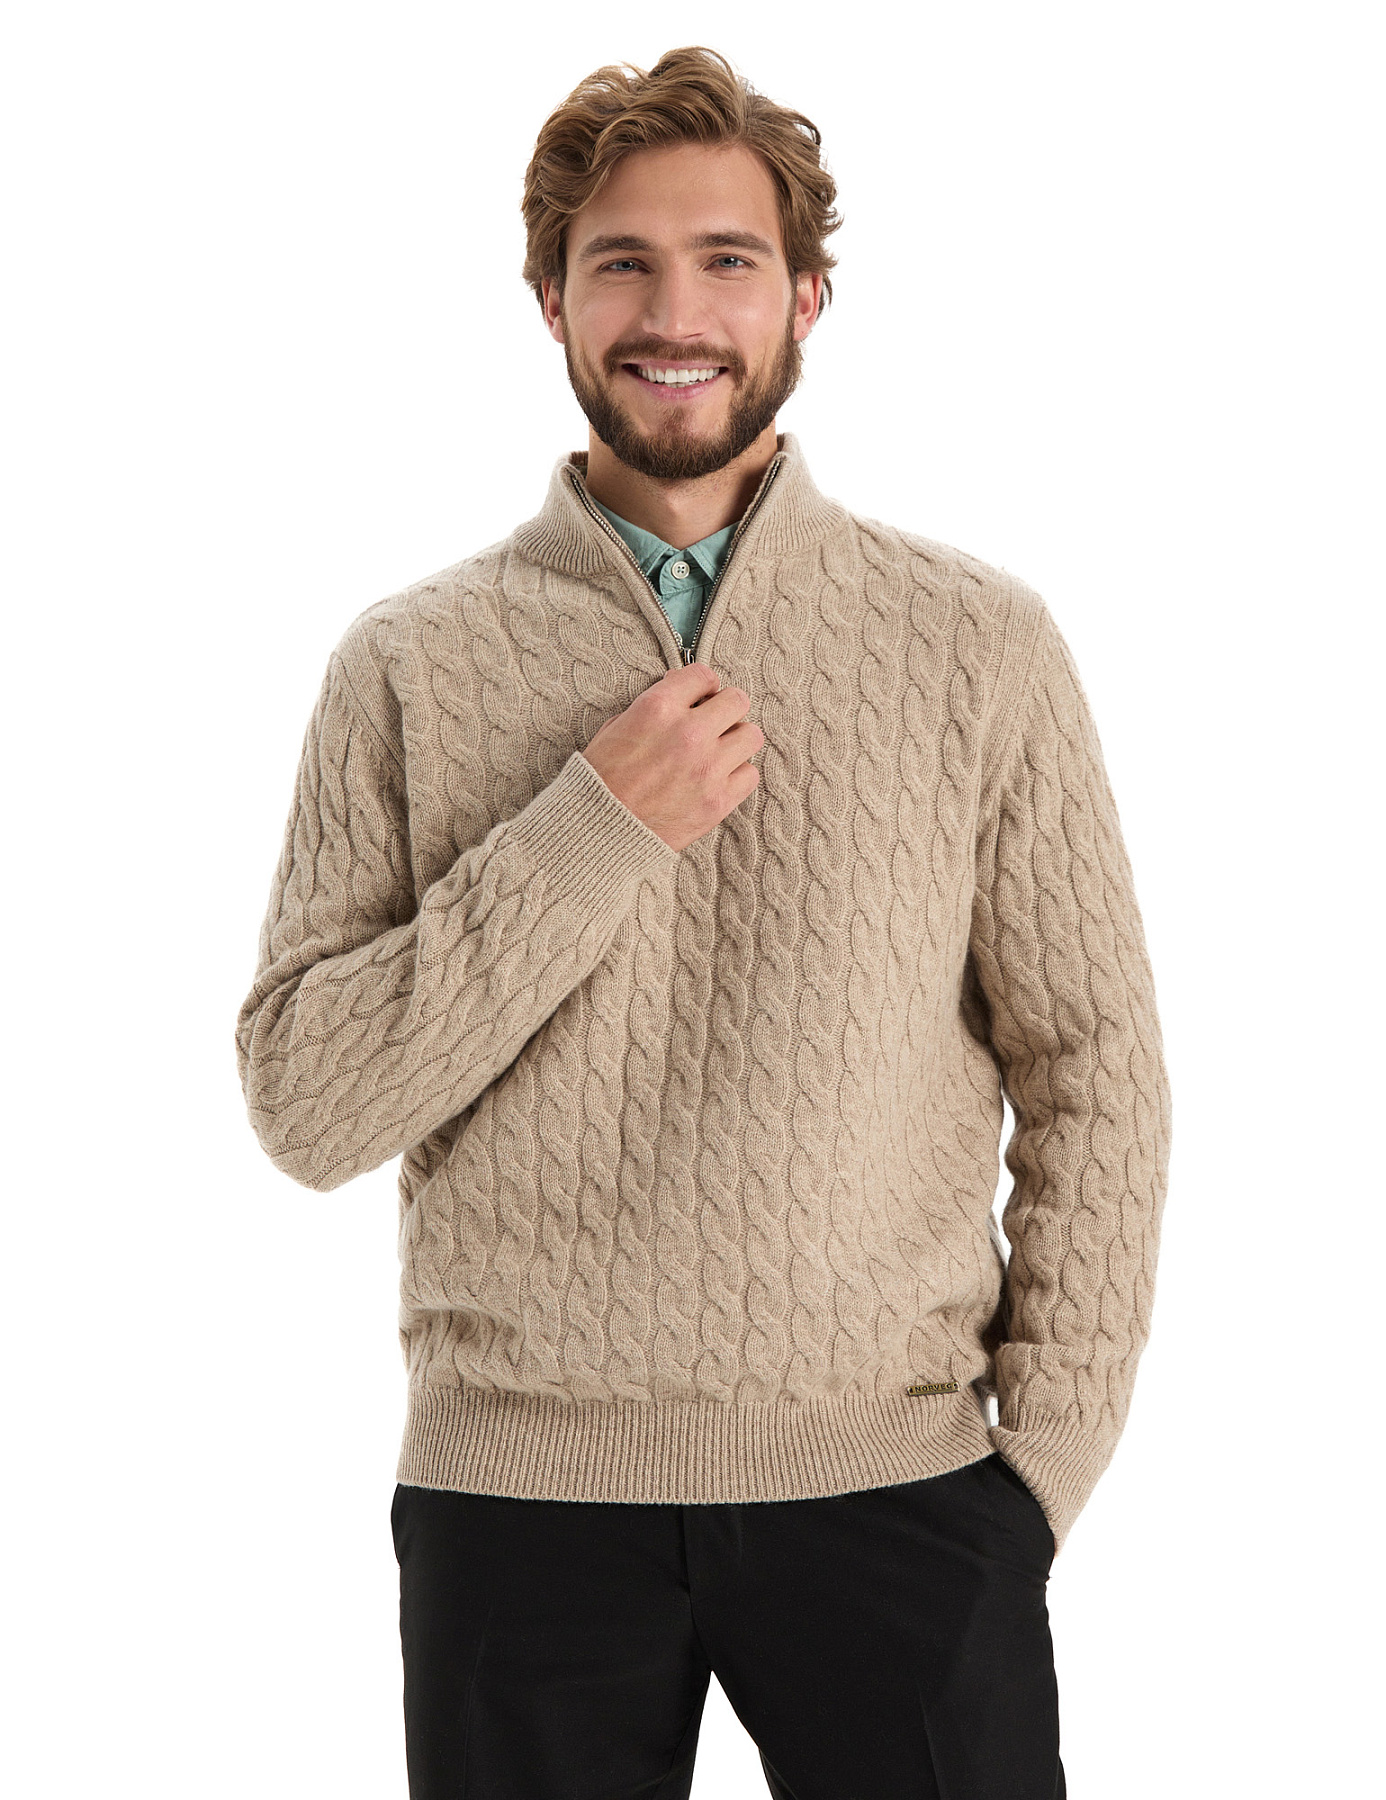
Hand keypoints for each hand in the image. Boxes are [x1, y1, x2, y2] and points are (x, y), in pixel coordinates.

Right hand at [582, 662, 764, 853]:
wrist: (599, 832)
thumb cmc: (600, 781)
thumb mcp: (615, 728)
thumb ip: (651, 707)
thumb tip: (679, 692)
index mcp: (657, 709)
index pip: (703, 675)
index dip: (702, 685)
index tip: (701, 696)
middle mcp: (687, 733)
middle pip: (737, 701)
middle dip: (725, 708)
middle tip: (715, 721)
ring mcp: (707, 768)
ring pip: (751, 736)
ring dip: (737, 740)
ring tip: (720, 750)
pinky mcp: (718, 801)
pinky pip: (750, 775)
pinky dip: (738, 774)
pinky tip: (719, 777)